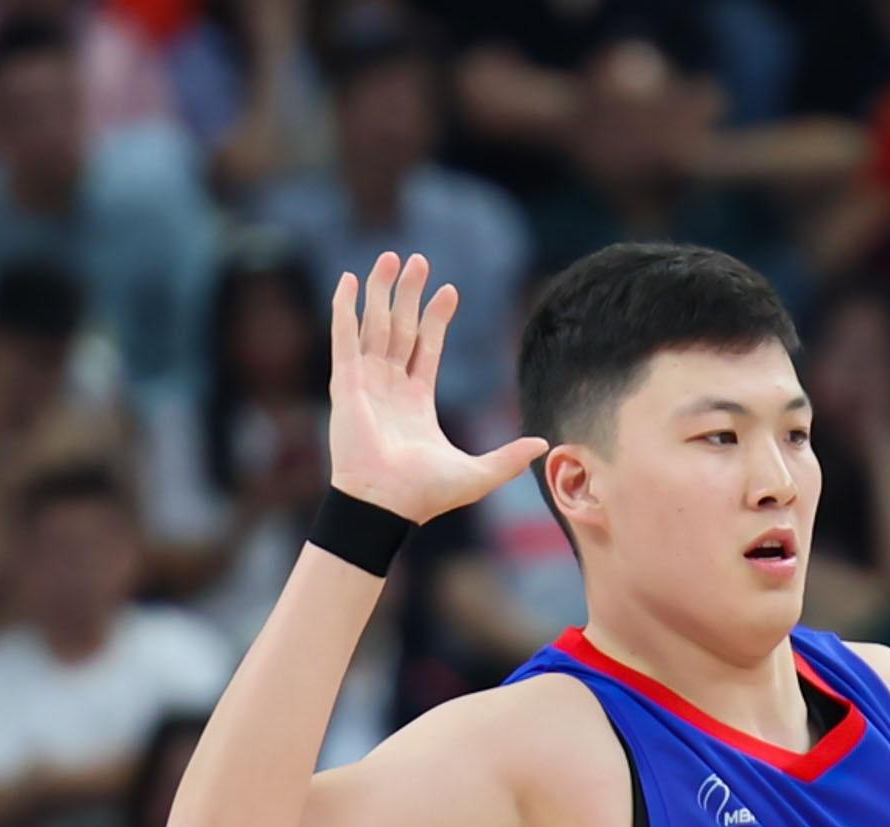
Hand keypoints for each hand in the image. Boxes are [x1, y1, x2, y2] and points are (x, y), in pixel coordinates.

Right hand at [327, 253, 547, 523]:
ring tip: (391, 258)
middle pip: (400, 328)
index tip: (449, 289)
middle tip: (417, 260)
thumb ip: (510, 457)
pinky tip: (348, 282)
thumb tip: (545, 444)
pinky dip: (344, 309)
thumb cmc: (425, 494)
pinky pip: (344, 338)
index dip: (436, 317)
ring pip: (374, 325)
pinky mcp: (347, 384)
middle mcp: (390, 388)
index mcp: (416, 402)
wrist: (386, 505)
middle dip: (408, 294)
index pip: (426, 347)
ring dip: (381, 291)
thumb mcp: (479, 474)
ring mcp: (366, 383)